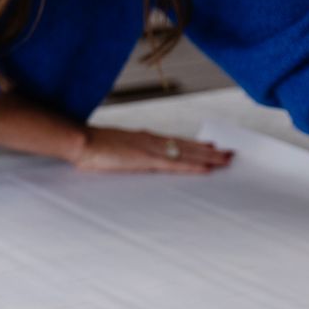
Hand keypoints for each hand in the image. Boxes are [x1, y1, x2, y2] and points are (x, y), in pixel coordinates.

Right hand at [73, 126, 233, 173]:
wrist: (80, 142)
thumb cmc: (89, 149)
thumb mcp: (110, 153)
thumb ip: (122, 157)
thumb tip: (126, 163)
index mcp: (142, 139)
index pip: (174, 142)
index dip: (193, 145)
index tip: (209, 147)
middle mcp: (150, 140)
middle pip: (186, 145)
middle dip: (208, 150)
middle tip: (228, 154)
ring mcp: (150, 148)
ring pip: (186, 152)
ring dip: (208, 157)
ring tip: (226, 160)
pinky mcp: (146, 159)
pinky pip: (175, 163)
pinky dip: (192, 166)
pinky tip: (206, 169)